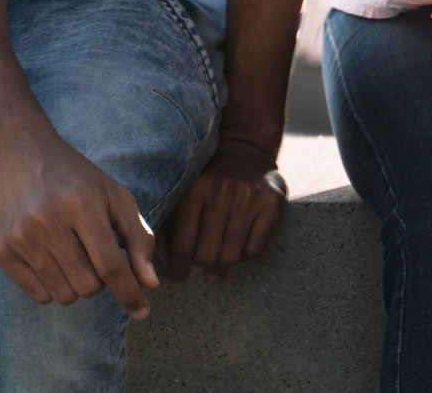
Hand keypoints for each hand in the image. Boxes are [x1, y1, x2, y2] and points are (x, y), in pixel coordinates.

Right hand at [0, 126, 159, 317]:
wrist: (15, 151)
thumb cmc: (74, 175)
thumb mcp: (114, 195)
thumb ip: (138, 237)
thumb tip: (150, 283)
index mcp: (82, 204)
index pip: (111, 266)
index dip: (130, 293)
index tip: (142, 312)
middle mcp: (48, 222)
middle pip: (88, 286)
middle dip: (102, 281)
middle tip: (96, 255)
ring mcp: (21, 238)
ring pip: (64, 295)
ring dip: (77, 285)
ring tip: (74, 254)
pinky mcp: (0, 250)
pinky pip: (38, 294)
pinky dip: (53, 286)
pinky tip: (52, 258)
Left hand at [165, 136, 288, 282]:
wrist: (246, 154)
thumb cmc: (207, 183)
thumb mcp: (183, 195)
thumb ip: (167, 227)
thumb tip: (159, 265)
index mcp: (195, 190)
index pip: (183, 246)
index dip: (178, 269)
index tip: (179, 276)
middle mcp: (223, 191)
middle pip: (207, 255)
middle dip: (202, 264)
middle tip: (202, 261)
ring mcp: (250, 197)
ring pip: (231, 257)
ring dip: (224, 263)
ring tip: (220, 256)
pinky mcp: (272, 204)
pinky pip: (254, 251)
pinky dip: (245, 254)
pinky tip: (240, 243)